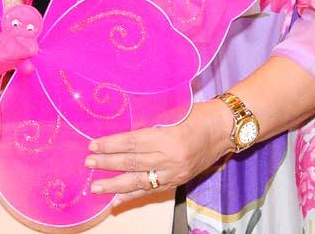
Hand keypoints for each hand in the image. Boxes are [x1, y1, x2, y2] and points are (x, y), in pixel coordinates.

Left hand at [86, 101, 229, 201]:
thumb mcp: (173, 114)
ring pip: (139, 181)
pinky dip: (133, 196)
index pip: (132, 143)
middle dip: (107, 164)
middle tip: (89, 164)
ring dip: (115, 185)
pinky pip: (152, 191)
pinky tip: (117, 200)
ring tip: (96, 187)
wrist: (225, 129)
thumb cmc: (200, 115)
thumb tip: (123, 135)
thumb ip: (150, 126)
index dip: (111, 145)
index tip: (93, 146)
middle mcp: (170, 158)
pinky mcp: (178, 181)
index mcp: (168, 137)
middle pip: (133, 163)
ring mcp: (175, 172)